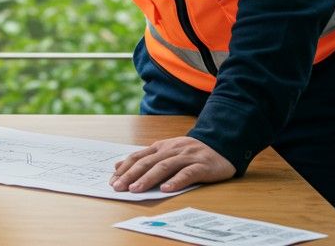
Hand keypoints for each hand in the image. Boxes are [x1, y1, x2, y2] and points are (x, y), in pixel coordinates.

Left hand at [109, 136, 235, 192]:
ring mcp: (187, 157)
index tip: (112, 180)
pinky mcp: (202, 165)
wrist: (222, 145)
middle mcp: (172, 150)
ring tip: (136, 189)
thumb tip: (118, 165)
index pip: (139, 156)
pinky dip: (176, 181)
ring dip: (149, 178)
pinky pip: (188, 173)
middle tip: (119, 186)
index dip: (125, 168)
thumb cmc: (191, 153)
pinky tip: (166, 189)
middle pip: (148, 162)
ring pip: (165, 166)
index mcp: (161, 147)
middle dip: (131, 174)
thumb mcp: (166, 152)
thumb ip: (144, 158)